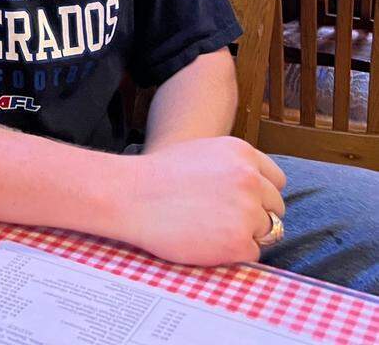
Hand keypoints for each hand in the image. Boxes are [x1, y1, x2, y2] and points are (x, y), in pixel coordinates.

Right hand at [119, 137, 285, 266]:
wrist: (129, 195)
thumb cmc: (156, 176)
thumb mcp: (201, 153)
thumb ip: (232, 166)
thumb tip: (256, 188)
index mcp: (242, 153)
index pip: (276, 180)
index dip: (260, 193)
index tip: (242, 201)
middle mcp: (249, 178)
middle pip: (275, 206)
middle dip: (255, 214)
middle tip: (223, 218)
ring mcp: (246, 211)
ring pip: (268, 231)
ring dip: (246, 233)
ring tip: (211, 228)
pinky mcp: (238, 242)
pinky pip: (252, 253)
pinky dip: (232, 252)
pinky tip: (206, 240)